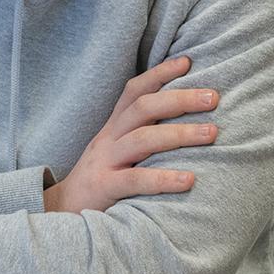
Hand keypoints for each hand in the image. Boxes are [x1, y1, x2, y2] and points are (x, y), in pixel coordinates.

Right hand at [43, 55, 217, 213]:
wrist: (60, 212)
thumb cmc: (101, 179)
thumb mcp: (116, 150)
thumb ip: (142, 134)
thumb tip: (184, 122)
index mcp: (114, 127)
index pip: (135, 91)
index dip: (160, 73)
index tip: (188, 61)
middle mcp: (109, 138)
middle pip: (144, 108)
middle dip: (181, 99)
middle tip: (214, 98)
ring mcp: (105, 162)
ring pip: (143, 139)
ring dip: (180, 134)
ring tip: (212, 133)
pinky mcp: (104, 188)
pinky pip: (135, 180)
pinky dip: (164, 179)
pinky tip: (189, 180)